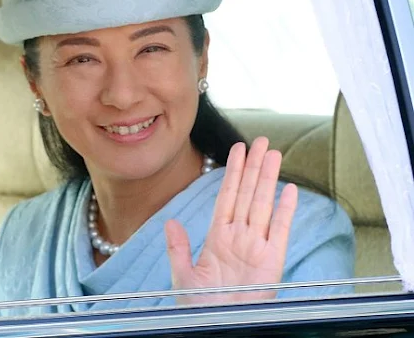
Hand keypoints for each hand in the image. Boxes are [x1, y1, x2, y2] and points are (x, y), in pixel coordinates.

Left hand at [165, 136, 297, 304]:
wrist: (221, 327)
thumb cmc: (201, 307)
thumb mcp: (184, 276)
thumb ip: (178, 248)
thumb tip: (170, 221)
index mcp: (218, 238)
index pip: (227, 197)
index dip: (233, 173)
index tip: (237, 150)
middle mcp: (239, 237)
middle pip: (247, 194)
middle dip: (253, 167)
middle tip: (260, 141)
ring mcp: (257, 247)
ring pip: (263, 204)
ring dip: (268, 179)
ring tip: (273, 153)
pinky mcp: (273, 262)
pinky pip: (280, 231)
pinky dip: (285, 210)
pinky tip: (289, 189)